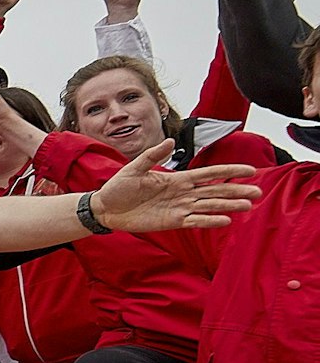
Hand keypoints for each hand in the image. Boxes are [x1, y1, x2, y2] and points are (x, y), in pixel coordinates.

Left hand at [87, 139, 260, 233]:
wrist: (105, 208)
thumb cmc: (119, 186)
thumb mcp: (134, 168)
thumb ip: (151, 156)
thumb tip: (168, 140)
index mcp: (177, 178)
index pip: (209, 174)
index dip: (229, 171)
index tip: (250, 170)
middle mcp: (183, 193)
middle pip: (215, 191)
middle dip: (236, 191)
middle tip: (258, 192)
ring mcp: (179, 208)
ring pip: (209, 206)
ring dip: (228, 206)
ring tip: (248, 206)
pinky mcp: (172, 222)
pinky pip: (195, 221)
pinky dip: (209, 221)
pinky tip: (225, 220)